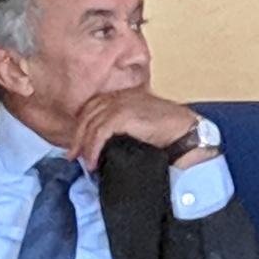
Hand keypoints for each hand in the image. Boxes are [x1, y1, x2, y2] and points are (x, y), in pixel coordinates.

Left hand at [64, 87, 204, 171]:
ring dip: (84, 146)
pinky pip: (100, 133)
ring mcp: (121, 104)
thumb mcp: (141, 123)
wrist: (185, 132)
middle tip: (73, 156)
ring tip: (85, 163)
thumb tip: (106, 144)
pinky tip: (94, 161)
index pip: (92, 107)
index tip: (77, 145)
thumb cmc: (168, 131)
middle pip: (87, 115)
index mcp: (123, 96)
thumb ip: (124, 126)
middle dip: (78, 137)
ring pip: (91, 124)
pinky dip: (93, 148)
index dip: (82, 126)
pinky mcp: (123, 115)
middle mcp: (119, 96)